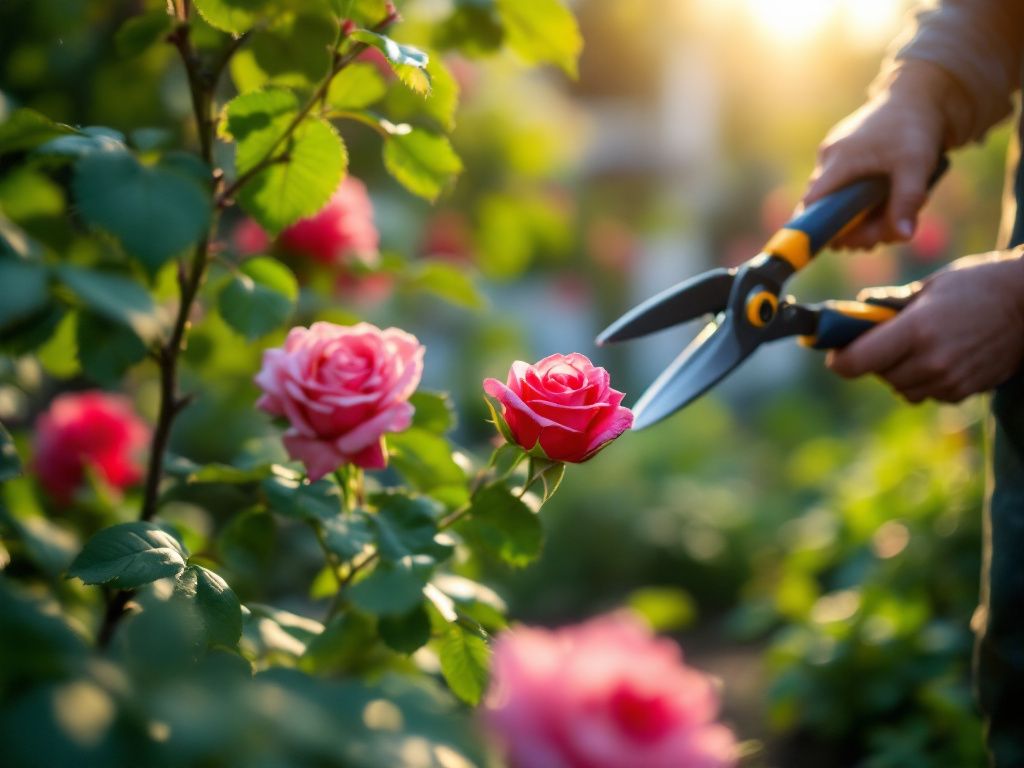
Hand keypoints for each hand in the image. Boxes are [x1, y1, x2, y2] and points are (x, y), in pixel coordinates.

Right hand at [803, 62, 956, 249]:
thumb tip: (902, 237)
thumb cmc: (915, 129)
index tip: (840, 244)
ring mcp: (833, 154)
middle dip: (850, 229)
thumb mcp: (916, 167)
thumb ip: (907, 202)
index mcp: (839, 161)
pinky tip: (881, 201)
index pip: (812, 204)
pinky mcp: (843, 153)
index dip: (817, 228)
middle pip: (824, 206)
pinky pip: (842, 184)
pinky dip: (858, 199)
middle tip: (879, 238)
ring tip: (887, 220)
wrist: (918, 96)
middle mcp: (828, 157)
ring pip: (835, 197)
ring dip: (856, 216)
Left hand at [827, 251, 1023, 402]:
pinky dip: (926, 381)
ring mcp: (949, 380)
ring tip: (919, 346)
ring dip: (901, 372)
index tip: (838, 353)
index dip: (840, 360)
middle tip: (887, 340)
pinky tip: (943, 356)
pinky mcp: (965, 391)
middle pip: (879, 376)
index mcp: (915, 330)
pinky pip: (929, 394)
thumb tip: (857, 310)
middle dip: (876, 360)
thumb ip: (891, 304)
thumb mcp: (930, 286)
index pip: (856, 362)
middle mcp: (930, 361)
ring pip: (903, 389)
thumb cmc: (977, 286)